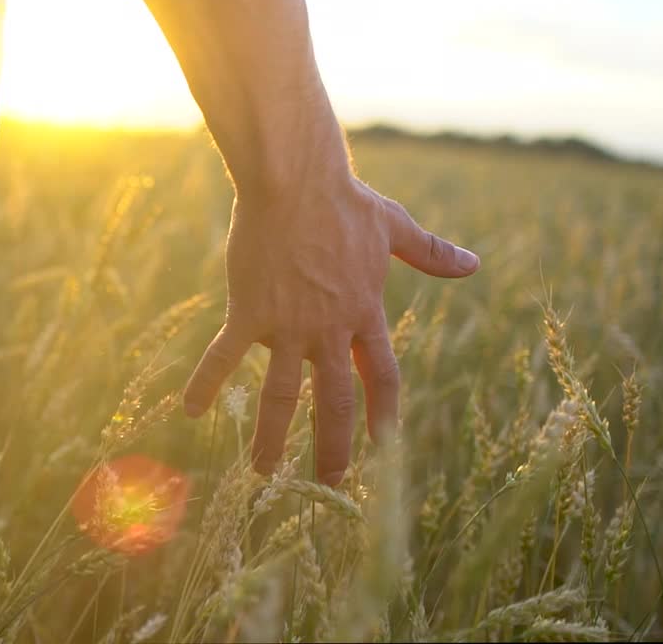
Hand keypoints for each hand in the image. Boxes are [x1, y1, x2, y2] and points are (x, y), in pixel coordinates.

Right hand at [184, 117, 479, 480]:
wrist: (295, 179)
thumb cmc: (343, 199)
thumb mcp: (393, 226)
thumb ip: (430, 253)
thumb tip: (473, 264)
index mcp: (364, 311)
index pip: (382, 374)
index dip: (383, 411)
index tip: (383, 444)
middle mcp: (329, 328)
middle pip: (336, 401)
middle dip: (334, 447)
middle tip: (330, 483)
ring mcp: (288, 325)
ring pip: (283, 395)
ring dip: (274, 438)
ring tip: (264, 474)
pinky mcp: (249, 312)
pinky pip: (224, 356)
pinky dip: (206, 383)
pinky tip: (189, 411)